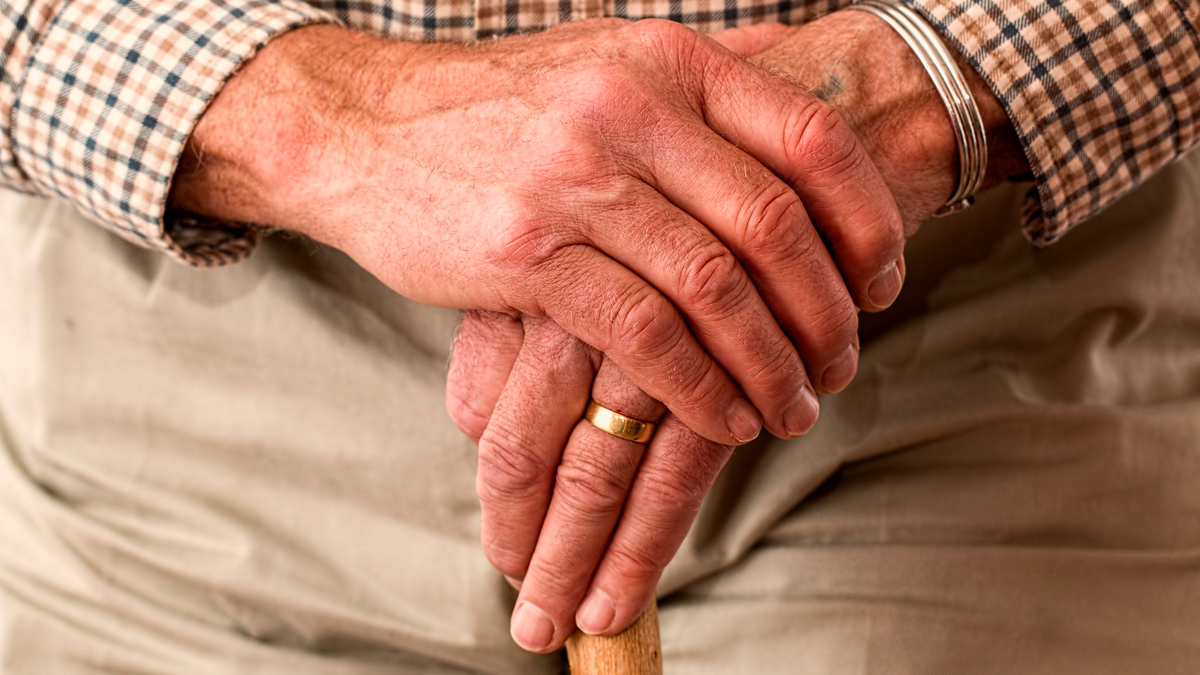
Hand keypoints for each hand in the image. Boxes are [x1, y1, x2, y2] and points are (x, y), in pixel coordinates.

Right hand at [446, 13, 1031, 652]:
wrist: (361, 128)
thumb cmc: (498, 108)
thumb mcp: (603, 57)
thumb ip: (700, 67)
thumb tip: (793, 55)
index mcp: (666, 59)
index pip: (809, 135)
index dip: (868, 217)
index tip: (884, 281)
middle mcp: (629, 108)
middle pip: (772, 222)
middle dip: (825, 309)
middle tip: (841, 363)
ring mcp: (575, 178)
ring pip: (713, 286)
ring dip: (768, 362)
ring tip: (792, 407)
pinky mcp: (526, 253)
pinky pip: (643, 333)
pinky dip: (698, 387)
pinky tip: (723, 417)